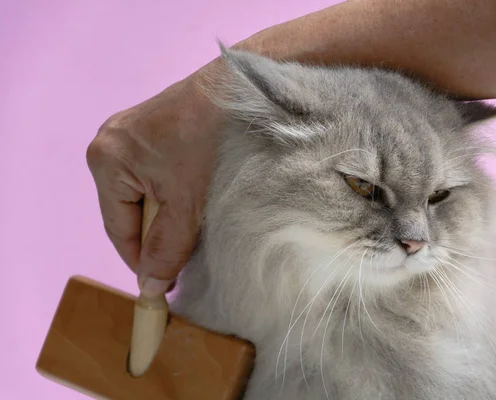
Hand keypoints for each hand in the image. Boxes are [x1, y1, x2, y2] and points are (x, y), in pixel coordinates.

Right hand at [86, 66, 222, 296]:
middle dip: (156, 234)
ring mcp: (128, 133)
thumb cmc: (208, 143)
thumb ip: (166, 248)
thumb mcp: (185, 205)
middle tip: (185, 252)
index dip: (139, 261)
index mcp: (106, 162)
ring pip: (143, 194)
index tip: (159, 285)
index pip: (117, 229)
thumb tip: (149, 288)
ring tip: (194, 219)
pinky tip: (194, 194)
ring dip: (166, 212)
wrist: (237, 92)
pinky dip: (171, 191)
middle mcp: (108, 144)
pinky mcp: (151, 128)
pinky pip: (153, 174)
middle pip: (128, 211)